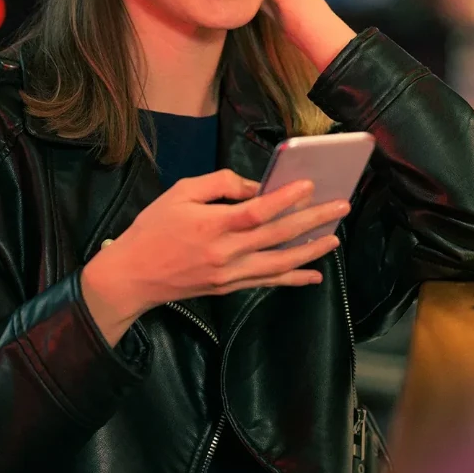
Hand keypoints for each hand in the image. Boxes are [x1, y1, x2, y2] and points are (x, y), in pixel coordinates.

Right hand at [81, 169, 345, 344]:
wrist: (132, 276)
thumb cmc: (153, 229)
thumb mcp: (180, 193)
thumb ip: (218, 184)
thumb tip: (255, 187)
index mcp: (212, 225)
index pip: (257, 211)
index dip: (285, 199)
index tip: (310, 186)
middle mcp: (225, 252)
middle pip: (277, 236)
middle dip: (312, 221)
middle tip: (341, 208)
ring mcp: (230, 274)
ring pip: (280, 263)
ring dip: (310, 251)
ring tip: (334, 237)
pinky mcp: (230, 288)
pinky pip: (268, 283)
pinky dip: (293, 279)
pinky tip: (314, 274)